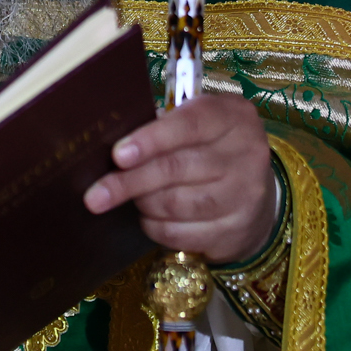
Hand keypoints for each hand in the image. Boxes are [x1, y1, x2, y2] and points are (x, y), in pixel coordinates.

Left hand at [82, 94, 278, 263]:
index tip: (118, 156)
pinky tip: (150, 218)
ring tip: (132, 199)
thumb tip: (111, 148)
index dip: (150, 140)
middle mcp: (247, 154)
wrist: (255, 196)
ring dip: (143, 203)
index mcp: (233, 117)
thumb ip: (162, 127)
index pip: (189, 125)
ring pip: (176, 204)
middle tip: (95, 196)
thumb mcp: (196, 126)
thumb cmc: (209, 150)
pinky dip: (155, 227)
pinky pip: (181, 233)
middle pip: (177, 168)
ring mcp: (246, 195)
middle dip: (129, 182)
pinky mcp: (236, 230)